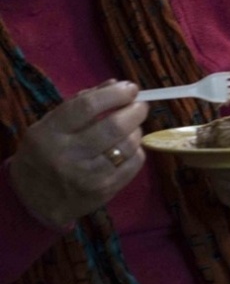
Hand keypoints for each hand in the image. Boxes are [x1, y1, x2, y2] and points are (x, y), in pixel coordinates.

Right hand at [8, 81, 148, 229]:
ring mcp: (87, 175)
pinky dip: (136, 150)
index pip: (87, 106)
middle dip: (135, 111)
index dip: (115, 94)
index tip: (130, 89)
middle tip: (140, 106)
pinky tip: (128, 148)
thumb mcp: (51, 125)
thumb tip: (117, 84)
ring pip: (128, 144)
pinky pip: (134, 163)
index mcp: (49, 133)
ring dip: (136, 131)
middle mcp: (67, 154)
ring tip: (132, 127)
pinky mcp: (104, 190)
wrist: (36, 199)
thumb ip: (81, 103)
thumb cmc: (46, 153)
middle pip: (114, 126)